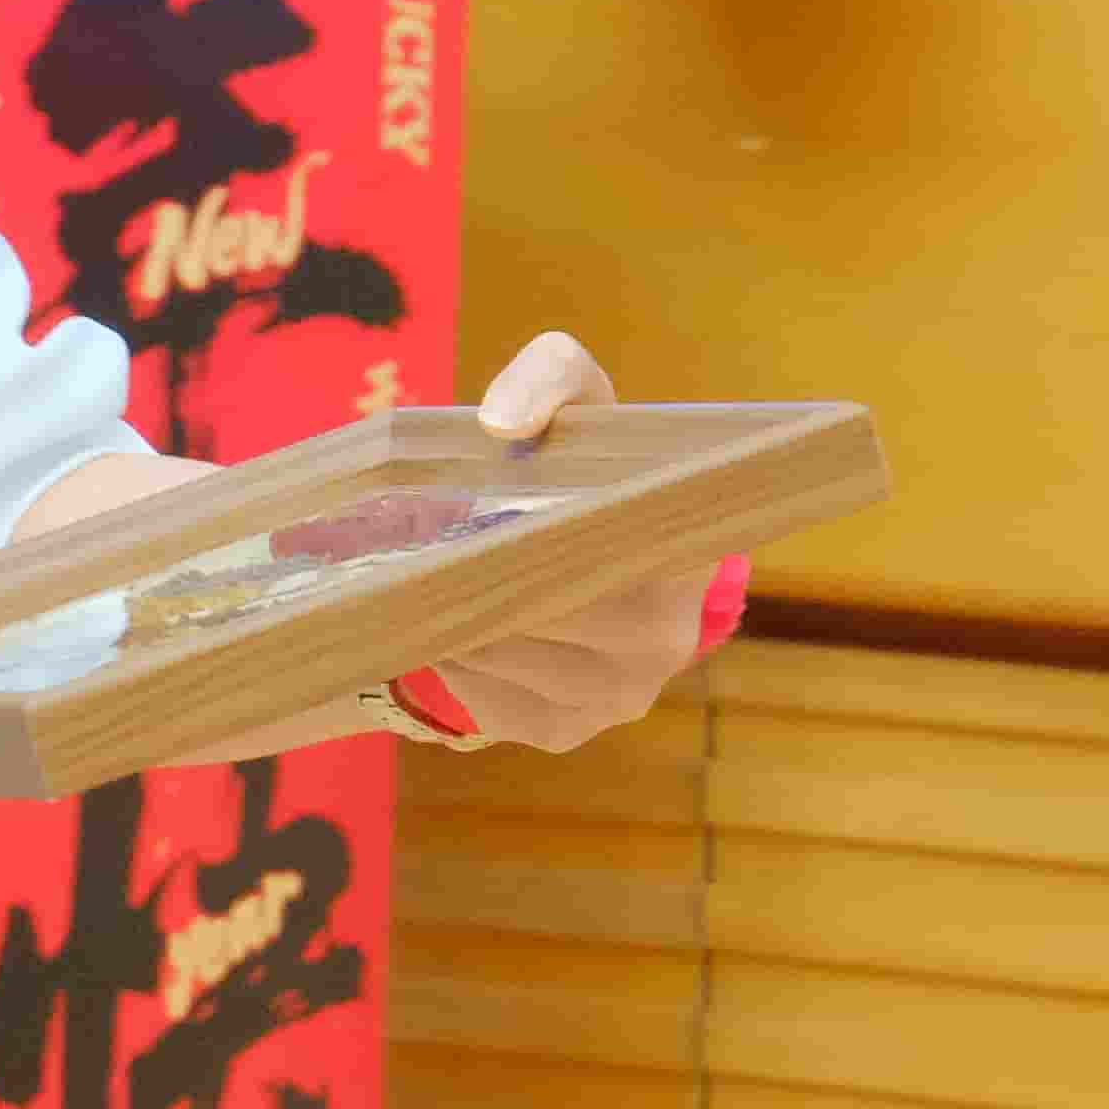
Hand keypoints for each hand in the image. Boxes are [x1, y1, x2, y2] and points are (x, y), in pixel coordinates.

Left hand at [408, 332, 738, 747]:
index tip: (482, 502)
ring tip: (439, 575)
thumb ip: (550, 377)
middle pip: (534, 605)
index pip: (601, 545)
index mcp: (681, 554)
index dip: (530, 526)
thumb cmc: (584, 468)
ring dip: (454, 613)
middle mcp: (666, 637)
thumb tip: (502, 423)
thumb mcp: (579, 400)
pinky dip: (452, 658)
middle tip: (426, 537)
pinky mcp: (564, 732)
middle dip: (471, 570)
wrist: (589, 550)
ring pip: (500, 653)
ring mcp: (619, 696)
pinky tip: (455, 623)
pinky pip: (482, 700)